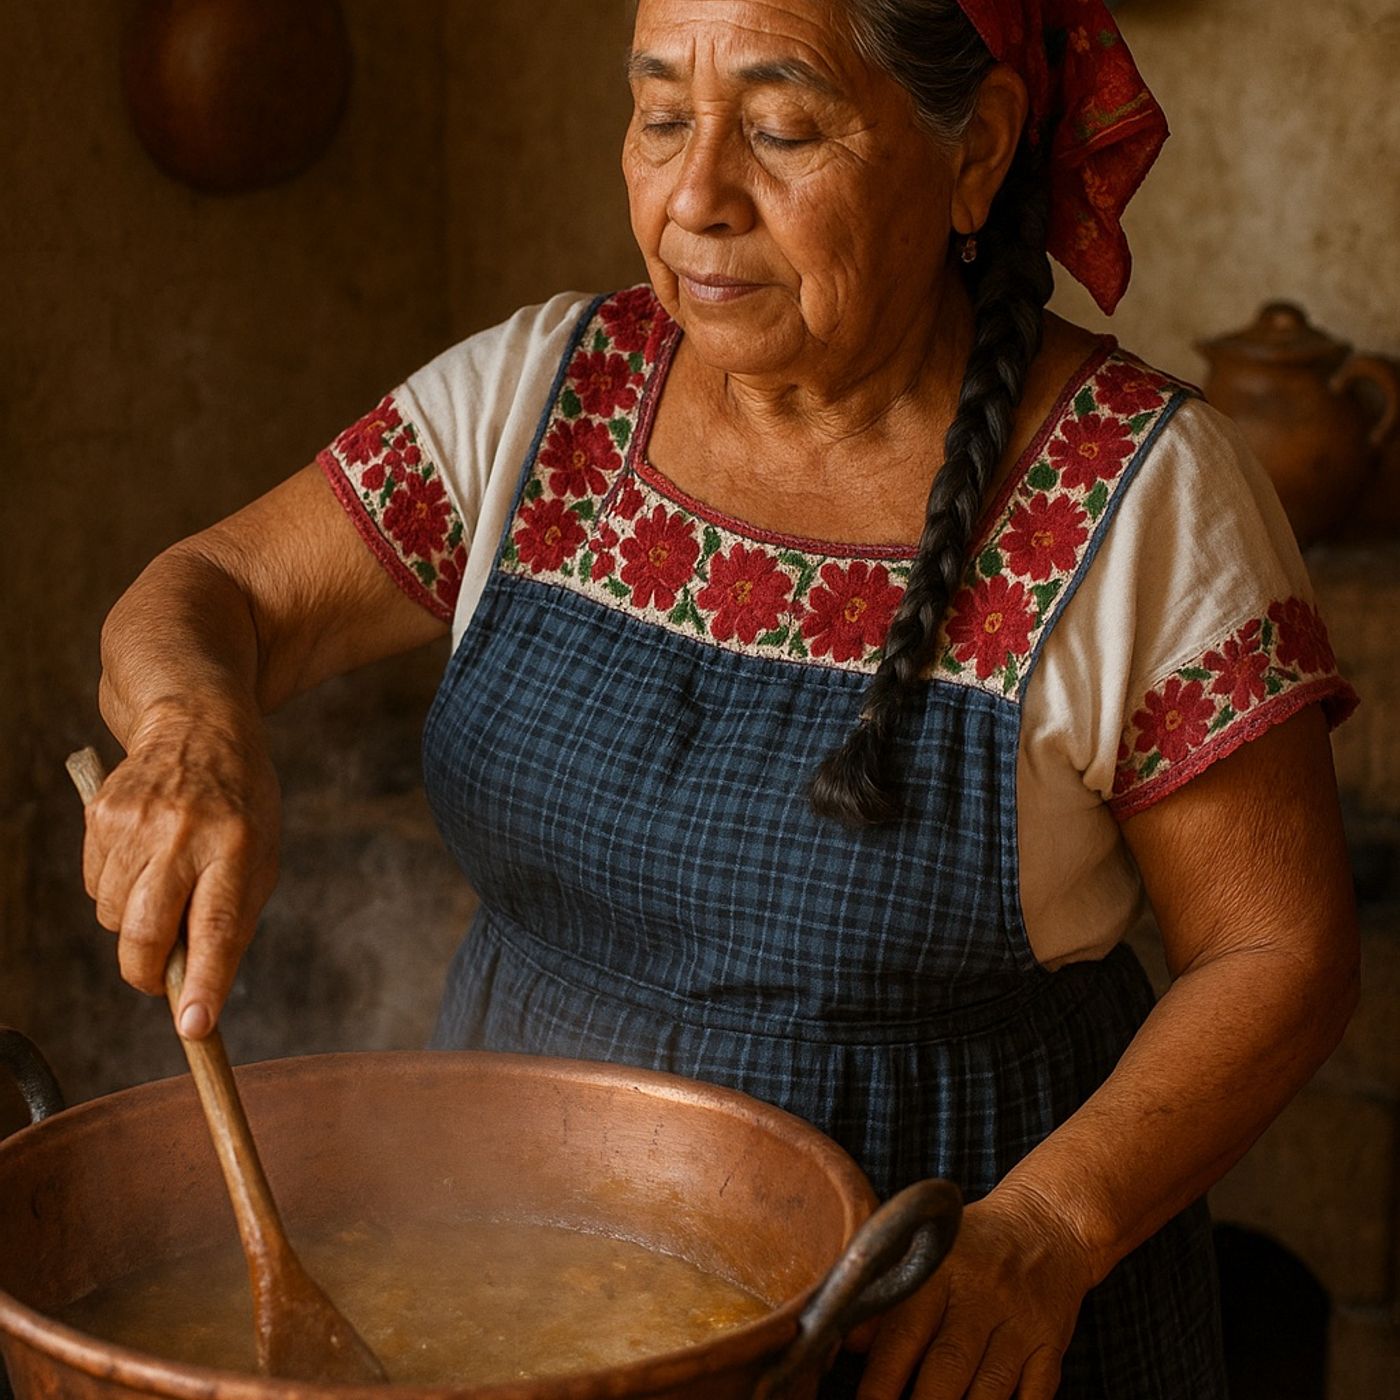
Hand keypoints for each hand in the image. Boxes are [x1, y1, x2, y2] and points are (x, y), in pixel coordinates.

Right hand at [81, 701, 279, 1038]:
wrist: (198, 724)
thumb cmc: (241, 803)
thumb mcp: (263, 854)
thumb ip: (233, 918)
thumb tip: (198, 989)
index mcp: (237, 843)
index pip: (217, 927)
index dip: (205, 983)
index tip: (195, 1027)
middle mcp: (183, 831)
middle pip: (146, 931)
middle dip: (148, 973)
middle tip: (162, 981)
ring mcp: (135, 821)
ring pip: (112, 917)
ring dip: (133, 925)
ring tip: (165, 885)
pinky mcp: (101, 814)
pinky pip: (94, 887)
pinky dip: (116, 892)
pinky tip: (143, 859)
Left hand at [855, 1187, 1095, 1399]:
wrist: (1047, 1222)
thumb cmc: (974, 1245)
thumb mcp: (929, 1253)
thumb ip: (889, 1294)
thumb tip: (848, 1342)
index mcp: (940, 1271)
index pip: (904, 1334)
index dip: (881, 1381)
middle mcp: (980, 1295)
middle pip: (947, 1368)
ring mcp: (1019, 1323)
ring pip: (990, 1390)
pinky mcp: (1051, 1345)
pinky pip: (1035, 1395)